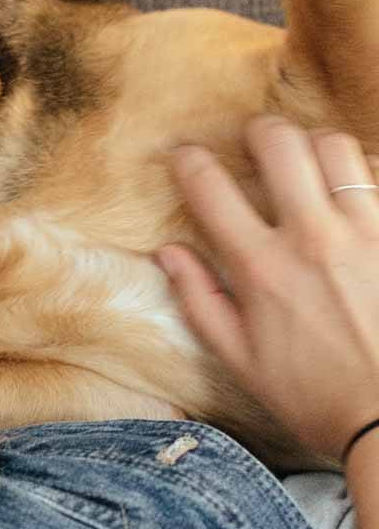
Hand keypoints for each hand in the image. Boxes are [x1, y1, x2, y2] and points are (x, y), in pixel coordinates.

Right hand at [159, 116, 378, 463]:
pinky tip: (353, 192)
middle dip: (259, 131)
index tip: (185, 157)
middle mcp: (313, 238)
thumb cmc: (316, 397)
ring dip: (315, 145)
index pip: (211, 188)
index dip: (189, 162)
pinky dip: (363, 176)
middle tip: (255, 141)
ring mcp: (366, 233)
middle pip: (280, 143)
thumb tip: (168, 252)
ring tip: (310, 160)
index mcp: (262, 268)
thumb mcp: (241, 361)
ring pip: (336, 148)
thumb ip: (199, 300)